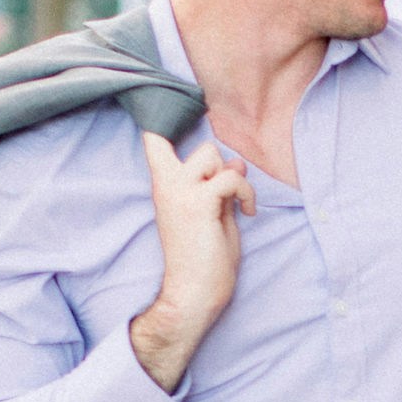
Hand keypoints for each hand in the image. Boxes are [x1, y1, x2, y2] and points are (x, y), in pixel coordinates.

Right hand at [129, 131, 254, 392]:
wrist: (192, 294)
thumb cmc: (201, 261)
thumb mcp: (211, 215)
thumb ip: (218, 187)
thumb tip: (235, 160)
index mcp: (164, 187)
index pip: (154, 139)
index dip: (166, 117)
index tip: (183, 107)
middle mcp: (168, 185)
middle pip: (202, 148)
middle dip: (222, 168)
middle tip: (227, 199)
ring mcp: (181, 192)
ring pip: (214, 156)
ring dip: (233, 179)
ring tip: (236, 206)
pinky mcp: (200, 203)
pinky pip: (232, 178)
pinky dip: (246, 194)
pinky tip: (246, 214)